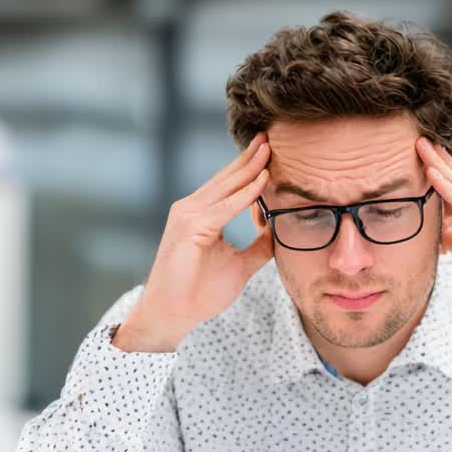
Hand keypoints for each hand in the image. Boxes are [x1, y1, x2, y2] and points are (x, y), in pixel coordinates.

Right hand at [114, 133, 272, 351]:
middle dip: (250, 158)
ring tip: (269, 150)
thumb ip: (259, 247)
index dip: (250, 167)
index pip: (229, 184)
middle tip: (271, 136)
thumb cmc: (199, 292)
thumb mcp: (239, 265)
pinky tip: (262, 183)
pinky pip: (223, 207)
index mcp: (201, 214)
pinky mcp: (188, 229)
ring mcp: (187, 216)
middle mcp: (191, 208)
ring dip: (249, 168)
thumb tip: (279, 232)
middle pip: (226, 178)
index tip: (271, 151)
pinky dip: (245, 195)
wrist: (172, 314)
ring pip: (225, 187)